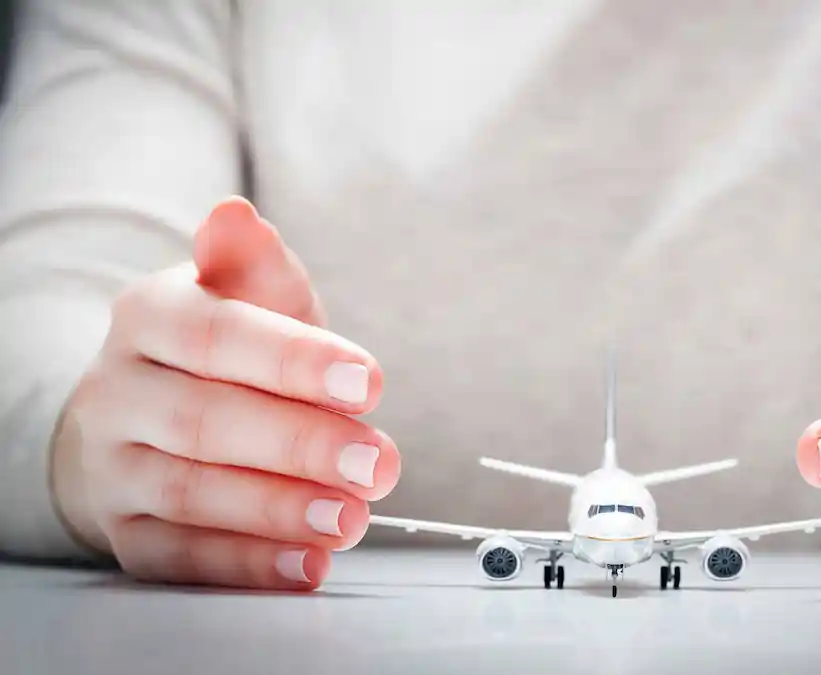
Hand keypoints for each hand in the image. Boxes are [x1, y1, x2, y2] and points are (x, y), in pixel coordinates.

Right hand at [50, 197, 400, 589]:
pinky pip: (180, 556)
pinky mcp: (125, 533)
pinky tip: (309, 566)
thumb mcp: (252, 298)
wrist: (152, 413)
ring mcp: (113, 466)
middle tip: (381, 464)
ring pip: (189, 492)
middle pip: (205, 421)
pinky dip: (248, 565)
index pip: (216, 336)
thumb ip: (257, 267)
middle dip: (301, 445)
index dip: (294, 361)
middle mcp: (117, 391)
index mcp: (148, 317)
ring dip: (279, 510)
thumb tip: (234, 215)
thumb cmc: (229, 352)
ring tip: (353, 518)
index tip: (369, 381)